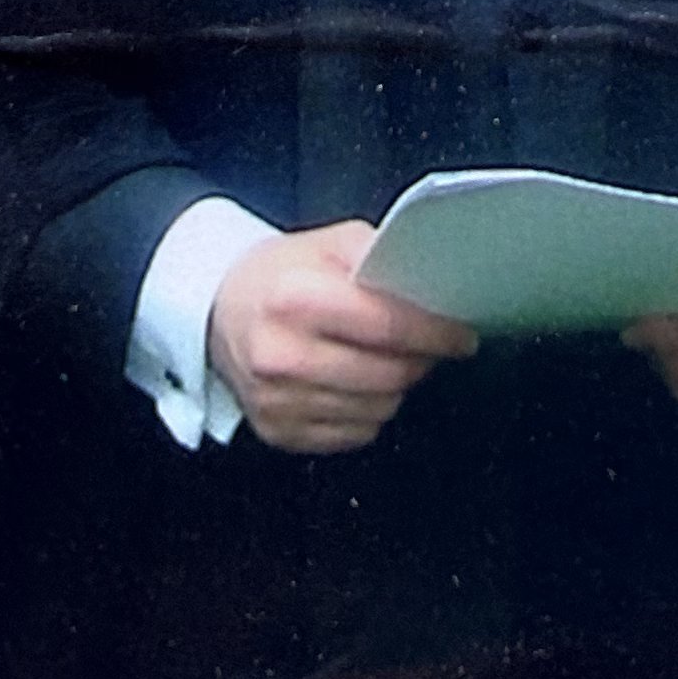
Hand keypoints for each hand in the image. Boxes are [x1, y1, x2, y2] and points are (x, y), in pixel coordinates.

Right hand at [208, 221, 475, 454]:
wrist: (216, 311)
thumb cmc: (278, 276)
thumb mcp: (326, 244)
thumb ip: (378, 257)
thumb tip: (430, 284)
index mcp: (294, 299)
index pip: (387, 326)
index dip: (435, 334)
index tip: (462, 336)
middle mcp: (281, 355)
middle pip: (388, 376)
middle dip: (420, 361)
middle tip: (426, 345)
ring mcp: (276, 401)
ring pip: (378, 409)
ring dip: (395, 387)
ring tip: (384, 360)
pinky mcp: (277, 432)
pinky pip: (355, 434)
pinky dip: (368, 411)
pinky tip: (356, 383)